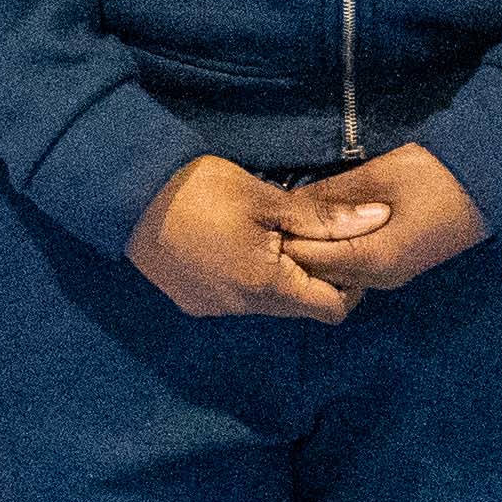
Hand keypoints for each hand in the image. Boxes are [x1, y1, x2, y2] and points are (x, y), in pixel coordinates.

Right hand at [126, 155, 356, 322]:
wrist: (125, 194)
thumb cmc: (201, 191)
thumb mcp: (267, 199)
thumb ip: (323, 219)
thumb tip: (376, 221)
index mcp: (266, 288)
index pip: (331, 309)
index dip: (349, 283)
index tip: (346, 250)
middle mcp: (240, 309)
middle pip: (298, 306)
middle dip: (313, 276)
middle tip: (310, 234)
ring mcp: (212, 308)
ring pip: (265, 302)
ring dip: (277, 275)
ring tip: (270, 234)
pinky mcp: (190, 300)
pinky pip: (234, 297)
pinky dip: (245, 277)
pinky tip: (233, 243)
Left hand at [279, 143, 488, 295]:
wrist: (491, 183)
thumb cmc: (436, 174)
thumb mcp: (377, 176)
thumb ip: (331, 196)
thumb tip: (288, 204)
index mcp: (374, 258)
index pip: (308, 260)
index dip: (284, 237)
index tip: (270, 213)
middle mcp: (380, 278)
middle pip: (319, 276)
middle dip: (297, 249)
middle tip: (279, 217)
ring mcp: (392, 276)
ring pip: (337, 276)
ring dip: (317, 253)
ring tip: (302, 220)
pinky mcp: (399, 268)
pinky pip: (355, 270)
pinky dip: (336, 254)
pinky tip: (329, 228)